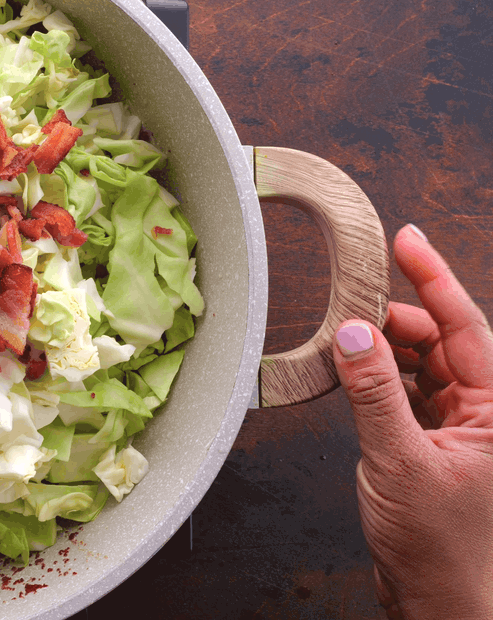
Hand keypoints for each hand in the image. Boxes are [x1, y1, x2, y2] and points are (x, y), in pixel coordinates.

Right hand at [333, 225, 492, 619]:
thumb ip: (374, 391)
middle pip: (442, 342)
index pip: (466, 325)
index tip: (407, 240)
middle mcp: (486, 414)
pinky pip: (409, 395)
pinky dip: (380, 381)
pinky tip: (353, 375)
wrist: (441, 602)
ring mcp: (462, 429)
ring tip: (346, 341)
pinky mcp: (437, 446)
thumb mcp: (399, 460)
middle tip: (350, 304)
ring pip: (423, 367)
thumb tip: (354, 334)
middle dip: (397, 319)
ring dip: (385, 352)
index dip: (434, 278)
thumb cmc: (440, 546)